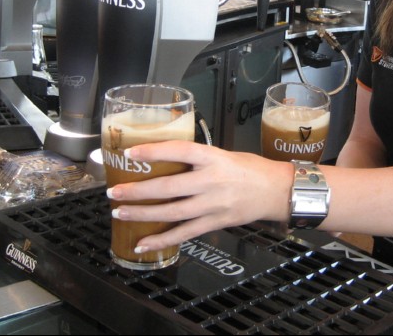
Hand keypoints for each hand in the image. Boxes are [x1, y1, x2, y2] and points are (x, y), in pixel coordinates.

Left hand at [107, 141, 292, 252]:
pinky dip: (162, 240)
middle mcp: (211, 181)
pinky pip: (184, 233)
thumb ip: (197, 158)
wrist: (276, 191)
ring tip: (120, 214)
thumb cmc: (251, 168)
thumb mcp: (223, 153)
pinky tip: (143, 243)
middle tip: (115, 191)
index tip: (131, 153)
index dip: (154, 151)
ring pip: (172, 212)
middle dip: (138, 191)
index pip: (179, 150)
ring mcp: (213, 204)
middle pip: (169, 187)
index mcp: (213, 157)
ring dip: (143, 214)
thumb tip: (164, 159)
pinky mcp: (215, 222)